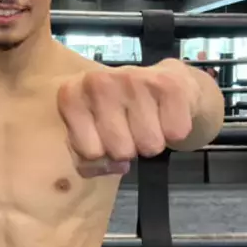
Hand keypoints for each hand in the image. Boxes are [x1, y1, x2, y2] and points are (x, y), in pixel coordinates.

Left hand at [57, 60, 200, 177]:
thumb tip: (115, 167)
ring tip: (149, 119)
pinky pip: (175, 134)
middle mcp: (97, 82)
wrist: (163, 80)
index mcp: (71, 96)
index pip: (90, 153)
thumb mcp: (92, 132)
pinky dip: (174, 130)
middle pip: (121, 152)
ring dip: (153, 140)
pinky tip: (166, 112)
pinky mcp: (167, 83)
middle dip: (130, 147)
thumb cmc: (120, 111)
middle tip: (131, 127)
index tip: (106, 135)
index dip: (104, 152)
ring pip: (149, 145)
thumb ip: (88, 160)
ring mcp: (132, 80)